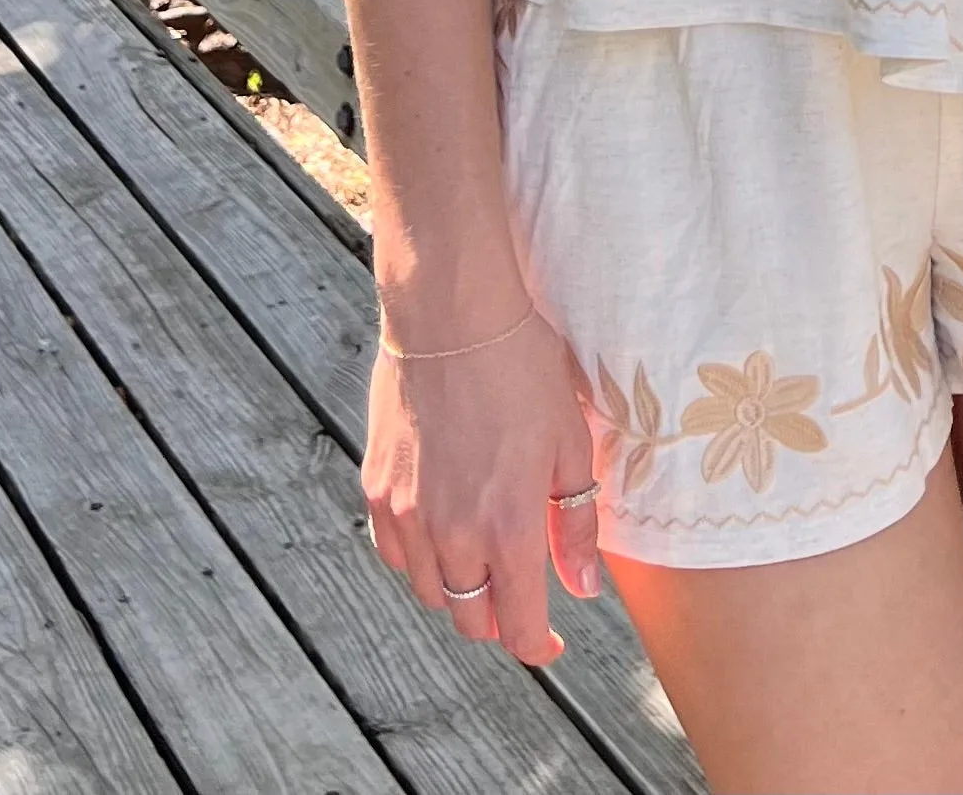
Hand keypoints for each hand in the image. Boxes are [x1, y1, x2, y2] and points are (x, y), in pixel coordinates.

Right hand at [362, 302, 603, 665]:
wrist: (453, 315)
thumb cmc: (523, 370)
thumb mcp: (572, 444)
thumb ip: (577, 524)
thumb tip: (584, 587)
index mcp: (509, 527)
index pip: (519, 626)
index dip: (538, 647)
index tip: (550, 644)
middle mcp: (453, 533)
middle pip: (470, 618)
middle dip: (498, 619)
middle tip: (518, 598)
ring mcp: (409, 513)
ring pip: (430, 590)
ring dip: (458, 589)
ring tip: (481, 559)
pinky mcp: (378, 487)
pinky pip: (394, 552)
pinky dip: (418, 558)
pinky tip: (439, 530)